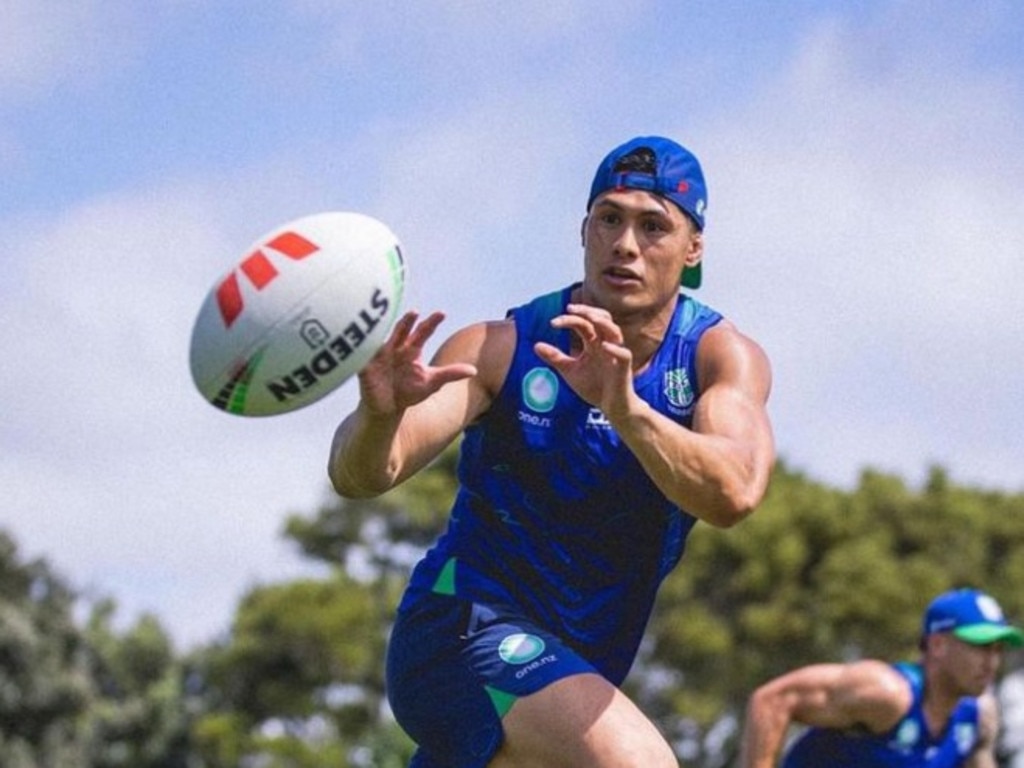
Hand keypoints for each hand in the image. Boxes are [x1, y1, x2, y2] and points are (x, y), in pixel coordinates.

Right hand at [358, 311, 477, 415]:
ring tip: (385, 322)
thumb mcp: (431, 382)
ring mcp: (380, 356)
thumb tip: (474, 370)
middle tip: (414, 312)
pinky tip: (361, 344)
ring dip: (384, 331)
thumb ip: (450, 374)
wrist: (387, 408)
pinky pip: (361, 356)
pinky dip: (360, 350)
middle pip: (402, 331)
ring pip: (382, 339)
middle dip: (407, 322)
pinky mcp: (365, 367)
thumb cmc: (409, 391)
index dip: (431, 323)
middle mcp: (396, 348)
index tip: (442, 313)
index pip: (423, 332)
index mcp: (412, 349)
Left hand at [533, 303, 634, 416]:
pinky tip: (603, 346)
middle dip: (588, 311)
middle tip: (571, 308)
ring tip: (591, 318)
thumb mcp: (570, 371)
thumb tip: (535, 345)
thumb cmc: (594, 387)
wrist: (611, 407)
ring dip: (604, 322)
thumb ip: (555, 358)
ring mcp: (616, 355)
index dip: (569, 320)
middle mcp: (606, 344)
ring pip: (615, 331)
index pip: (583, 324)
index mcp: (593, 343)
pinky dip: (614, 349)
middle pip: (601, 319)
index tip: (553, 323)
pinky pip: (623, 354)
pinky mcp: (624, 369)